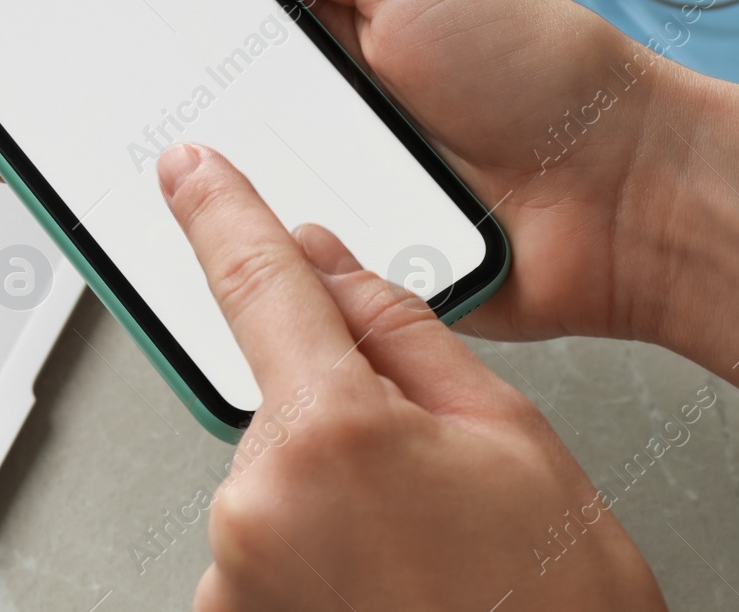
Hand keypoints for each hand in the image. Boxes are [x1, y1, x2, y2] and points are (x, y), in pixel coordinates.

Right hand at [0, 0, 696, 342]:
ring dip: (182, 181)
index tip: (72, 14)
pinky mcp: (349, 256)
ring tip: (111, 171)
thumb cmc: (544, 71)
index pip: (209, 14)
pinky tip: (195, 242)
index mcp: (333, 27)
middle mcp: (324, 105)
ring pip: (225, 187)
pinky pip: (270, 258)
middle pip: (201, 103)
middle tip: (64, 105)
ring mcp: (335, 182)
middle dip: (138, 104)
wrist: (623, 198)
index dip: (141, 13)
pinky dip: (236, 252)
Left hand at [156, 143, 665, 611]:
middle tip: (426, 478)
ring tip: (418, 549)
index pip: (256, 283)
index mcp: (333, 435)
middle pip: (282, 396)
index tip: (189, 171)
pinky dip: (310, 543)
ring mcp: (234, 574)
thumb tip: (327, 263)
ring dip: (329, 489)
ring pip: (275, 474)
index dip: (221, 213)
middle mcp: (258, 507)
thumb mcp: (507, 435)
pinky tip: (382, 579)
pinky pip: (260, 539)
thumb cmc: (549, 609)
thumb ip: (400, 331)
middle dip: (340, 410)